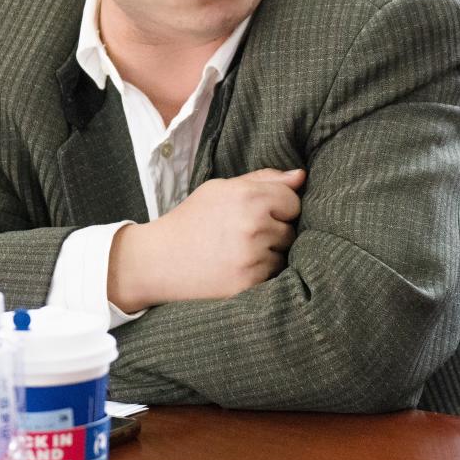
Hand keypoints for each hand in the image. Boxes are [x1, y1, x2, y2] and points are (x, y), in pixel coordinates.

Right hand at [107, 168, 305, 311]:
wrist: (157, 261)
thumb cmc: (192, 220)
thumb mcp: (221, 189)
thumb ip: (263, 179)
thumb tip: (301, 177)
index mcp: (248, 196)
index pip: (293, 201)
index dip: (278, 207)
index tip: (258, 213)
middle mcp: (253, 225)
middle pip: (291, 229)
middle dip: (273, 231)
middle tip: (241, 235)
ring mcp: (252, 256)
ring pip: (284, 254)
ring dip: (268, 254)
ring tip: (237, 252)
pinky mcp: (249, 283)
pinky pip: (273, 276)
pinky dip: (259, 273)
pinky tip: (235, 268)